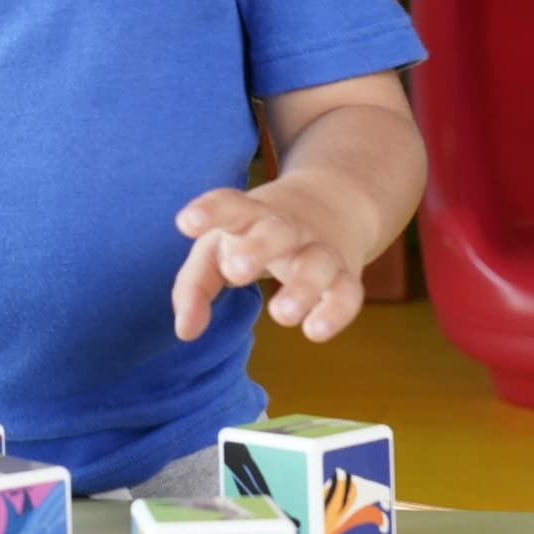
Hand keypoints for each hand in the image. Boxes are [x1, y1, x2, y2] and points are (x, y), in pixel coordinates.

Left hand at [169, 175, 370, 345]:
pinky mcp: (346, 275)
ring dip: (301, 287)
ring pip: (317, 263)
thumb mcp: (218, 248)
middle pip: (276, 231)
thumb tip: (185, 332)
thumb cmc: (257, 234)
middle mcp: (287, 228)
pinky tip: (315, 331)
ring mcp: (319, 249)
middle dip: (258, 249)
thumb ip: (194, 287)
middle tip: (235, 272)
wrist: (334, 202)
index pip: (229, 205)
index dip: (208, 211)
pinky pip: (348, 292)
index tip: (184, 222)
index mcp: (249, 215)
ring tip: (280, 314)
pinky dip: (336, 311)